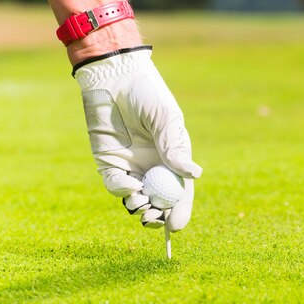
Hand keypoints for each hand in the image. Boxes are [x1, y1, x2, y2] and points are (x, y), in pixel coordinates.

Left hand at [74, 47, 201, 230]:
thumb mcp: (166, 119)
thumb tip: (194, 174)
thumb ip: (175, 147)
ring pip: (136, 198)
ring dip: (140, 208)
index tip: (177, 225)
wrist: (115, 78)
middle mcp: (153, 166)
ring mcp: (131, 166)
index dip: (179, 210)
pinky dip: (122, 190)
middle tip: (156, 221)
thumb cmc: (147, 94)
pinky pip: (116, 184)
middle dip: (158, 216)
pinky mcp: (109, 162)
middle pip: (158, 201)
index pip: (179, 192)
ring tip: (143, 207)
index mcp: (173, 158)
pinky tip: (131, 186)